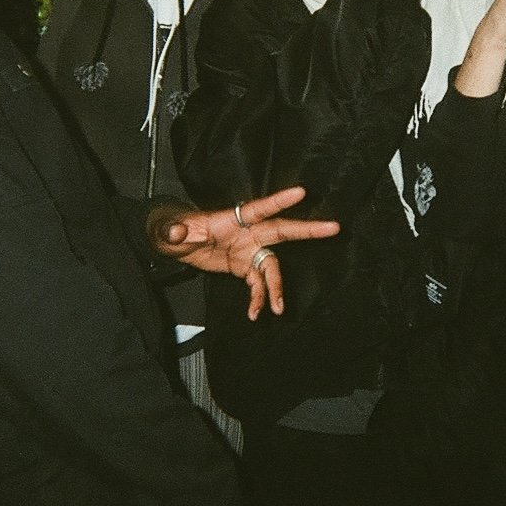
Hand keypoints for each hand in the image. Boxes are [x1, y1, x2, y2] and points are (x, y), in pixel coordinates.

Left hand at [150, 186, 339, 320]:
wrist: (174, 244)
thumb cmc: (174, 229)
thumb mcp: (171, 230)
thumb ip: (174, 231)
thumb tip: (175, 233)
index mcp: (232, 218)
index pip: (259, 208)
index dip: (279, 201)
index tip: (301, 192)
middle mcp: (247, 232)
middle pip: (281, 230)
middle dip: (307, 230)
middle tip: (334, 228)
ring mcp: (248, 249)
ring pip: (272, 266)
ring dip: (276, 287)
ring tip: (278, 308)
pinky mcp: (244, 266)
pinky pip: (258, 283)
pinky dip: (260, 298)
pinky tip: (256, 313)